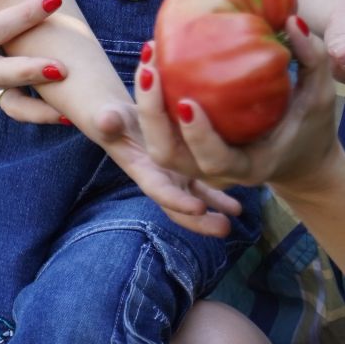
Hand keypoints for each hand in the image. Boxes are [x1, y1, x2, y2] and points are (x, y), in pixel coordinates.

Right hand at [96, 104, 244, 238]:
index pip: (160, 191)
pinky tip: (239, 205)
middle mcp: (159, 179)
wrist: (116, 120)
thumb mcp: (109, 115)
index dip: (177, 201)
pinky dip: (220, 195)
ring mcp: (172, 176)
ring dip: (215, 210)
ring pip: (195, 199)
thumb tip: (106, 119)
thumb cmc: (113, 116)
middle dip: (200, 221)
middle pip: (180, 207)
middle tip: (225, 228)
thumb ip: (108, 118)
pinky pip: (204, 186)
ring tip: (237, 215)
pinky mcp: (183, 168)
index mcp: (142, 171)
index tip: (199, 208)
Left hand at [117, 15, 344, 197]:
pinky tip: (154, 62)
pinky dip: (152, 104)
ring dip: (145, 110)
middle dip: (152, 117)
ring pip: (158, 148)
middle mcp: (219, 171)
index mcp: (250, 165)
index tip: (188, 101)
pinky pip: (163, 132)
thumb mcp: (321, 95)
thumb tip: (291, 19)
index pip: (215, 160)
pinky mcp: (192, 149)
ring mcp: (201, 164)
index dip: (198, 136)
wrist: (303, 161)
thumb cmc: (314, 127)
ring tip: (147, 62)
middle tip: (150, 69)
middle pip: (170, 157)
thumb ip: (312, 58)